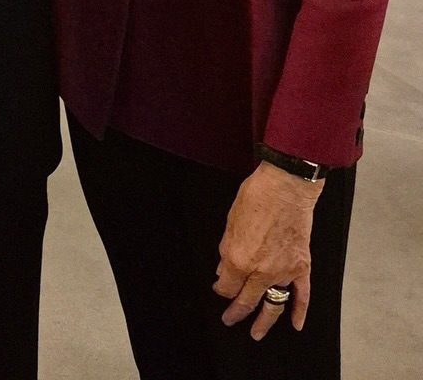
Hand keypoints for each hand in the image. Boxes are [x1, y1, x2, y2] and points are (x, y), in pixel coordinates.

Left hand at [214, 161, 321, 338]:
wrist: (286, 188)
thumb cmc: (255, 198)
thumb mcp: (230, 222)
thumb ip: (227, 250)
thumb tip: (224, 269)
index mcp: (239, 259)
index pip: (227, 285)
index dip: (221, 288)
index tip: (219, 287)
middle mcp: (262, 271)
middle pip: (247, 299)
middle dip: (236, 311)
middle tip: (230, 319)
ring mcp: (284, 272)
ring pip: (273, 304)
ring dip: (264, 321)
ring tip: (257, 333)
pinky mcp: (301, 268)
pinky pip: (301, 296)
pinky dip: (300, 312)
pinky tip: (295, 324)